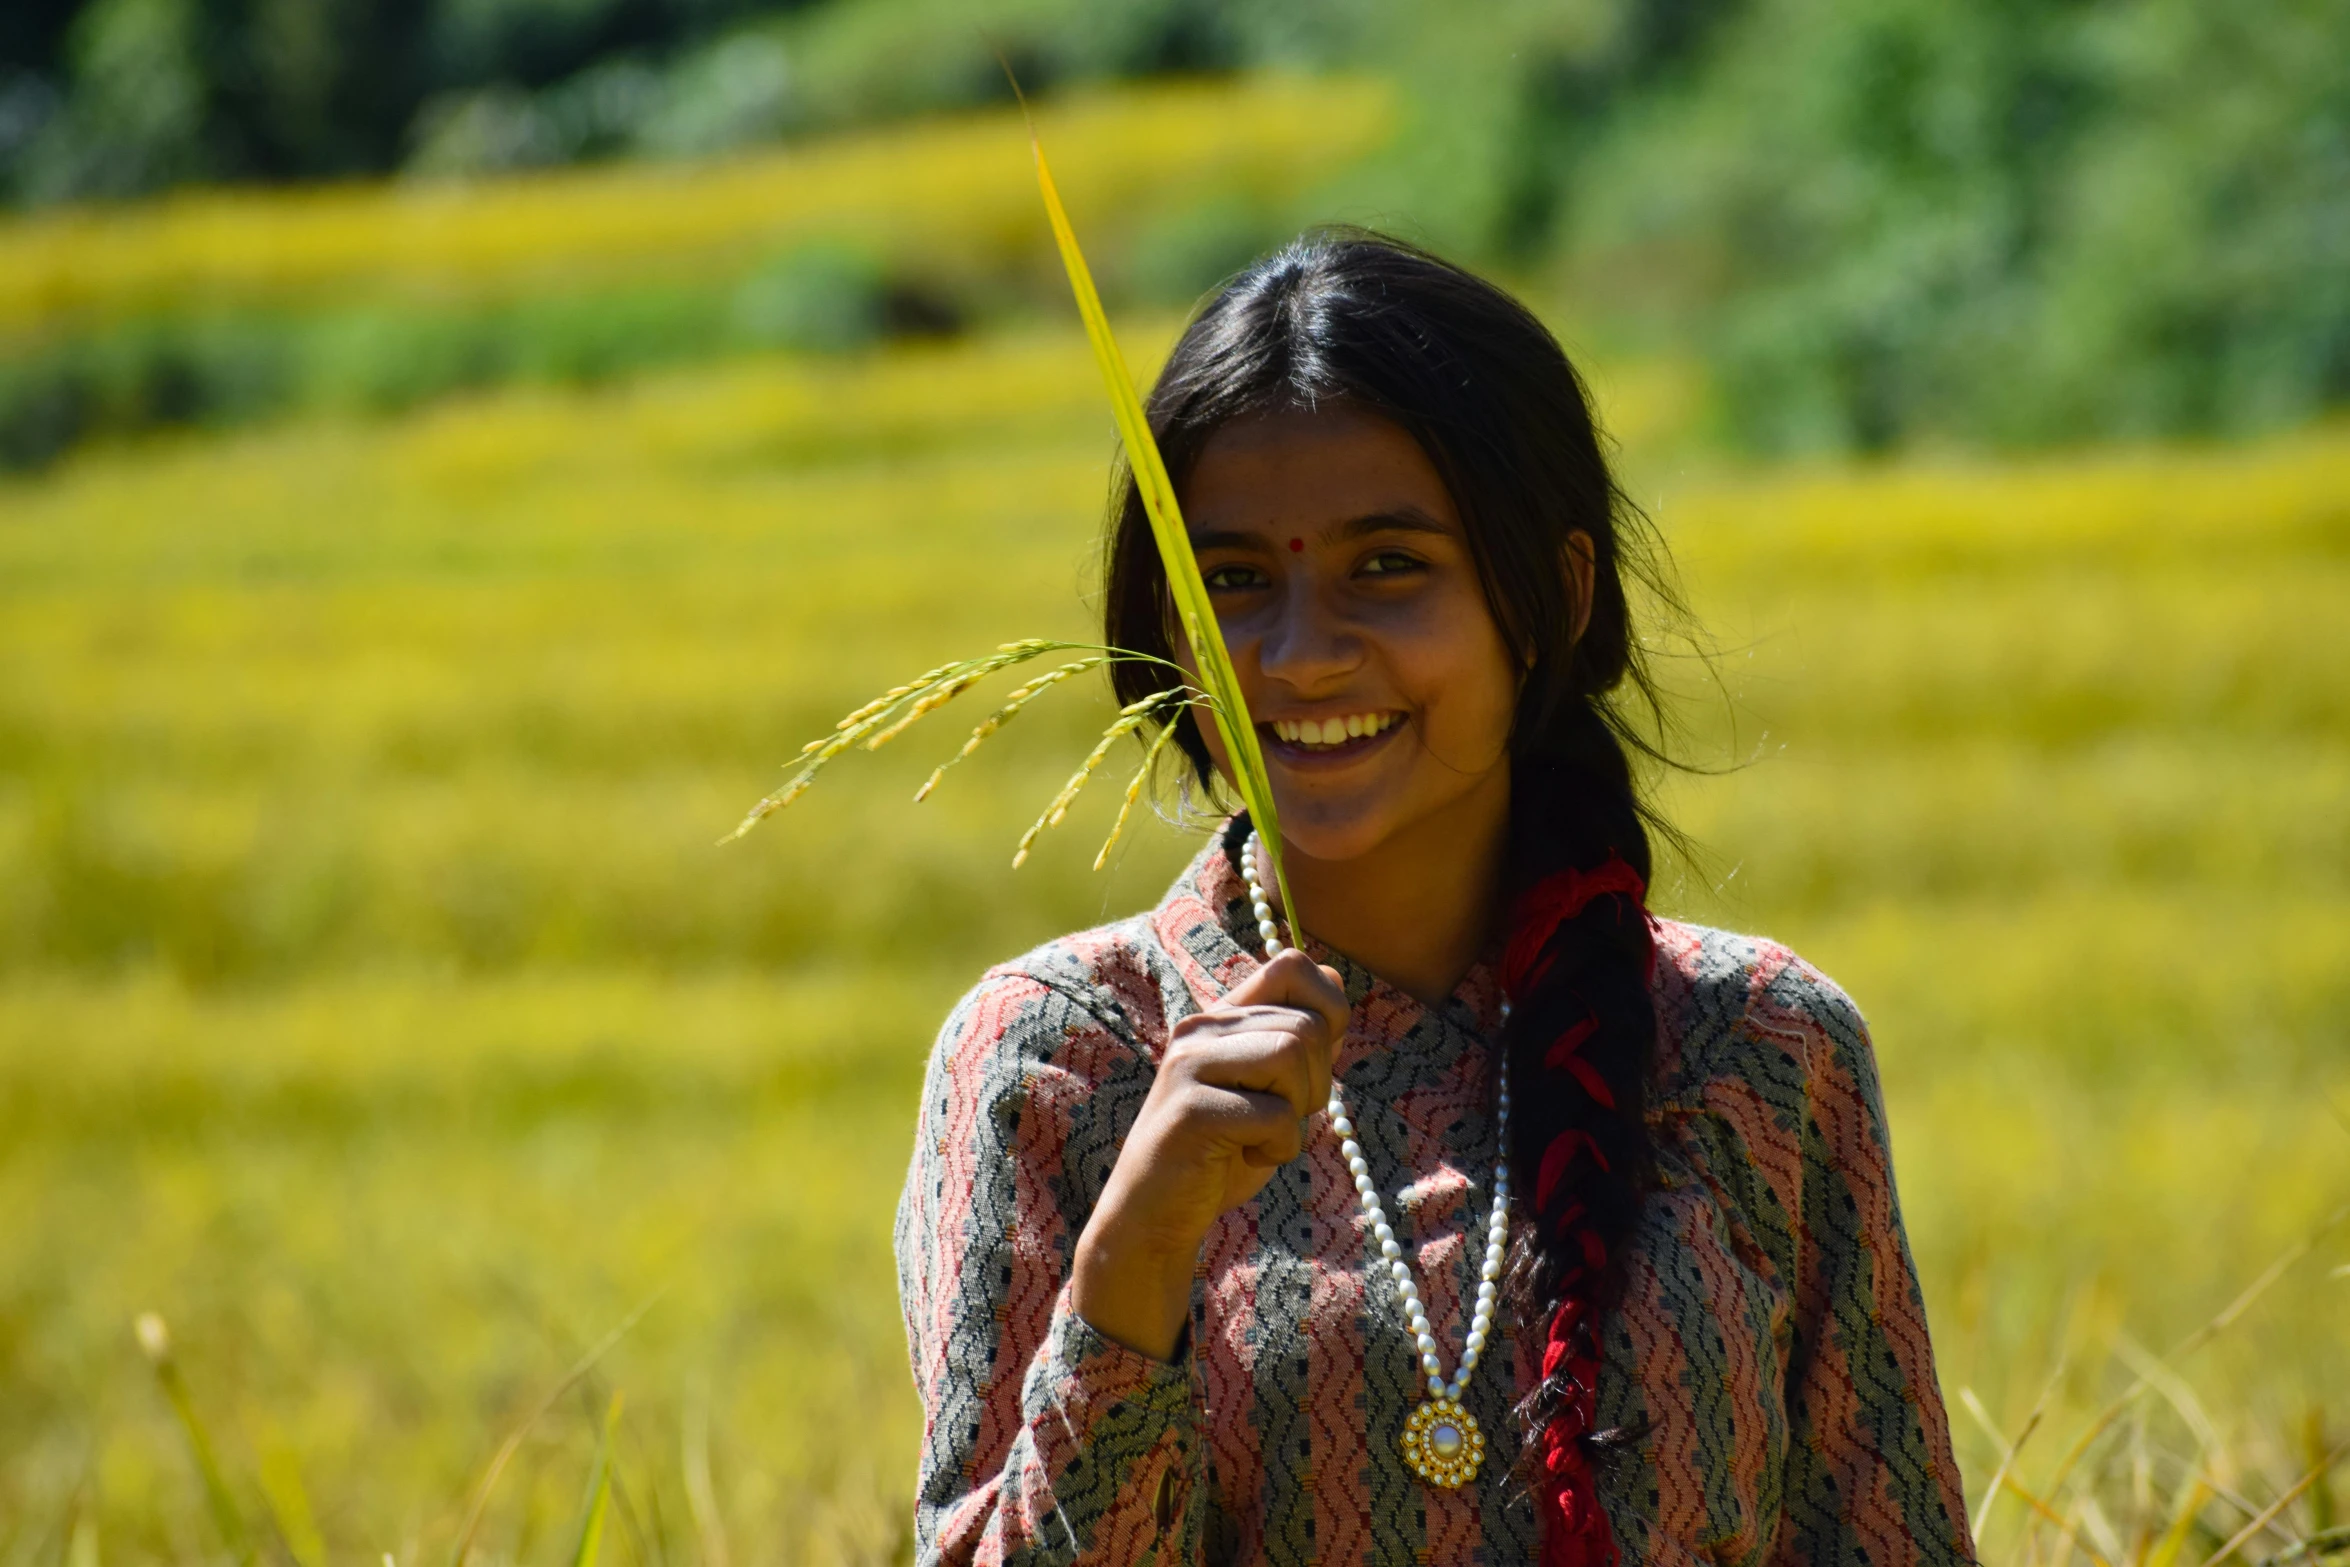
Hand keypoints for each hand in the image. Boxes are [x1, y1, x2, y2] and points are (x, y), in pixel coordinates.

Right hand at [1070, 949, 1349, 1359]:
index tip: (1315, 1061)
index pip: (1290, 965)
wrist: (1155, 1215)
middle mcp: (1200, 1029)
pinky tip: (1245, 1158)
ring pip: (1291, 1056)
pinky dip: (1279, 1149)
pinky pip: (1275, 1115)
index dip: (1328, 1007)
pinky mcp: (1191, 1110)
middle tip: (1280, 1119)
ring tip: (1263, 1137)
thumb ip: (1297, 1046)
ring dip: (1297, 1114)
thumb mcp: (1268, 1092)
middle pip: (1306, 1026)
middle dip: (1317, 1084)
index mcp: (1220, 1017)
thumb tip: (1338, 992)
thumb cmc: (1221, 1153)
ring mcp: (1189, 1065)